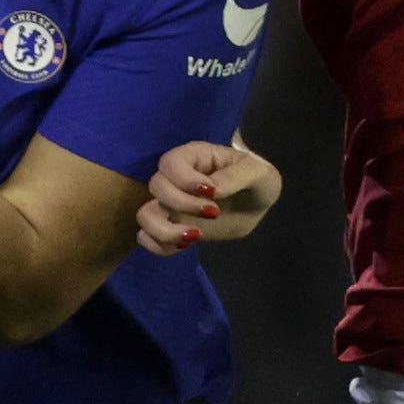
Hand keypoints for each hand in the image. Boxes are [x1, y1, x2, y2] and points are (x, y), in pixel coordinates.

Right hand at [137, 139, 279, 254]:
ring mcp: (171, 204)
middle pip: (155, 187)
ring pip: (144, 216)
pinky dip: (160, 246)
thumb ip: (237, 176)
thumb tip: (211, 190)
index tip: (212, 193)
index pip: (170, 162)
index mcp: (195, 157)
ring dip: (164, 231)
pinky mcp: (172, 226)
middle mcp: (176, 179)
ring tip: (195, 237)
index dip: (185, 180)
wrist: (257, 206)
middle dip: (181, 204)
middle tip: (214, 213)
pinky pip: (147, 238)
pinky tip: (186, 246)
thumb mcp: (259, 173)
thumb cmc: (258, 181)